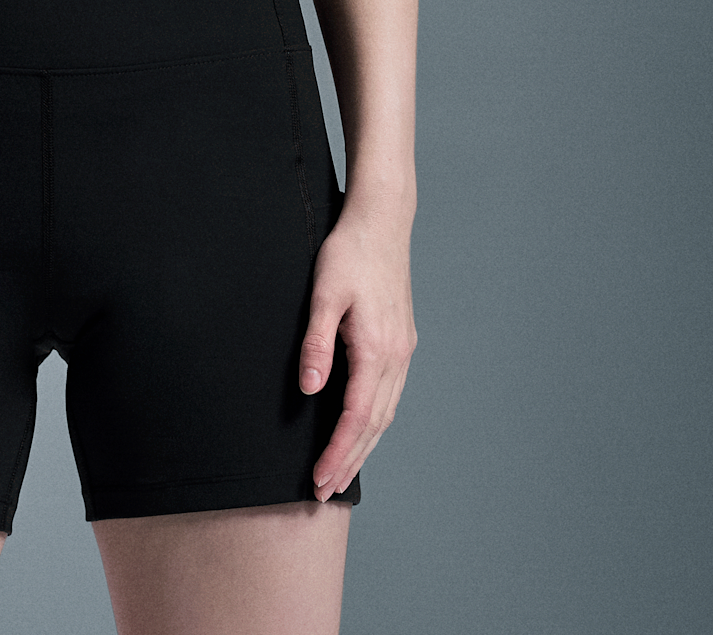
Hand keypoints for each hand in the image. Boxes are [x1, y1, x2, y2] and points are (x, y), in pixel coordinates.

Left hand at [299, 206, 417, 499]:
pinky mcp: (402, 341)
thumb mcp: (323, 293)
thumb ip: (317, 342)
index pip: (356, 416)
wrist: (382, 221)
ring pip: (386, 413)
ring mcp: (403, 349)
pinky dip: (375, 421)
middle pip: (374, 424)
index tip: (318, 480)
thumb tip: (310, 389)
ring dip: (363, 445)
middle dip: (349, 460)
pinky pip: (390, 394)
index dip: (338, 452)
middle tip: (324, 492)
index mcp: (377, 348)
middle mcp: (396, 355)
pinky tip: (361, 428)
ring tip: (339, 471)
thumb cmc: (348, 252)